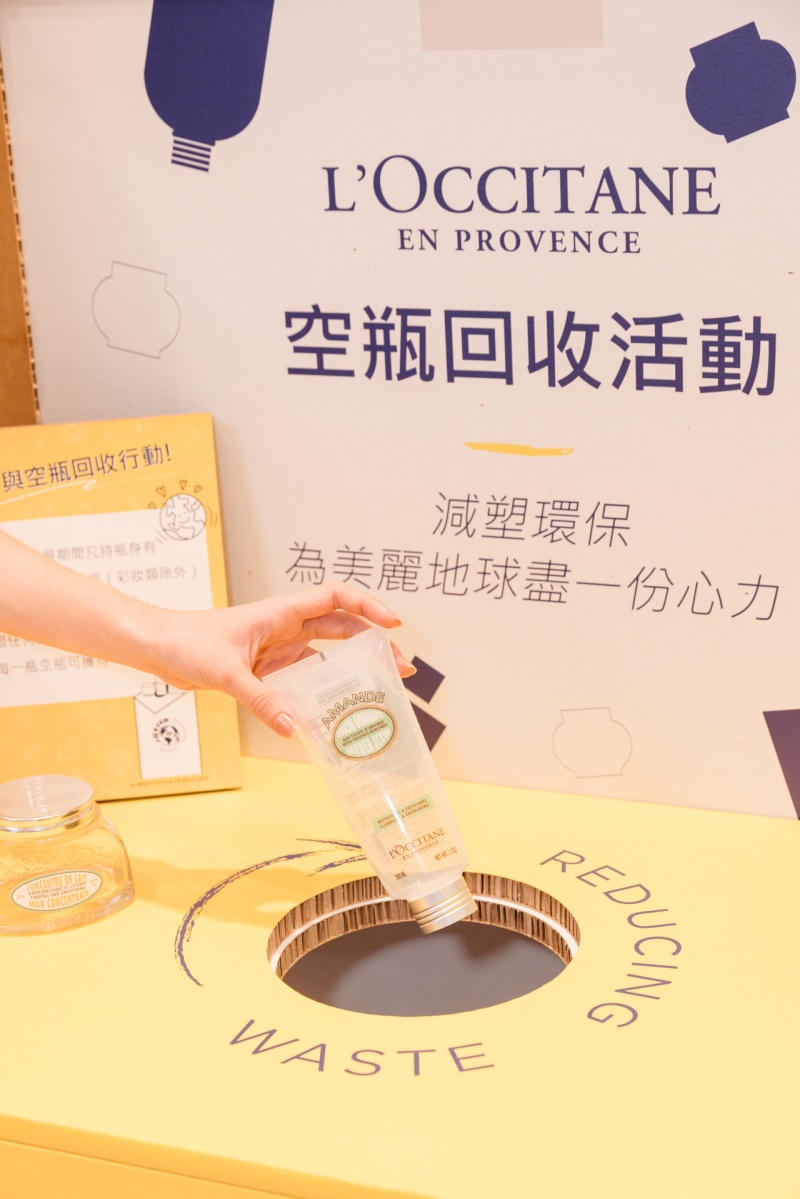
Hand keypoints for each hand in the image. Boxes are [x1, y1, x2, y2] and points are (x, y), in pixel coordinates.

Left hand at [144, 584, 414, 736]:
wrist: (157, 647)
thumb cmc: (185, 642)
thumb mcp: (225, 672)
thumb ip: (260, 700)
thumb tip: (294, 727)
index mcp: (281, 612)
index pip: (335, 598)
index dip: (367, 606)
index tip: (392, 625)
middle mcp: (286, 625)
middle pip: (343, 625)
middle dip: (375, 642)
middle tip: (401, 666)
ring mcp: (279, 646)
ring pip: (329, 650)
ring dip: (355, 663)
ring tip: (382, 684)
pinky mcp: (268, 666)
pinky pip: (306, 674)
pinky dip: (325, 687)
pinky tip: (337, 706)